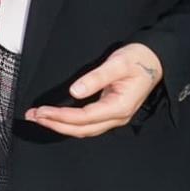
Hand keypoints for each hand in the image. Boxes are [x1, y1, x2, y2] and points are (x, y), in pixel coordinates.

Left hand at [24, 43, 163, 138]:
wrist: (156, 60)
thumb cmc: (139, 60)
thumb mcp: (117, 64)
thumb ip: (96, 78)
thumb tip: (75, 91)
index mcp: (119, 106)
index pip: (84, 117)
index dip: (61, 116)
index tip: (42, 111)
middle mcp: (117, 116)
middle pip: (82, 129)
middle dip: (55, 125)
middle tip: (33, 117)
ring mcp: (115, 116)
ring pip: (84, 129)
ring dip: (61, 126)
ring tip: (40, 118)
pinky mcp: (110, 112)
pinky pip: (88, 124)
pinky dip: (70, 123)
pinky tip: (57, 118)